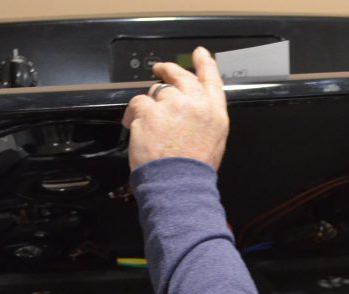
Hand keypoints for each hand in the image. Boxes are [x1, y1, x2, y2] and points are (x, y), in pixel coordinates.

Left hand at [122, 46, 228, 171]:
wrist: (178, 185)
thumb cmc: (194, 170)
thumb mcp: (213, 141)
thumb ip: (204, 118)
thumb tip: (192, 107)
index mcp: (214, 113)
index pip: (211, 80)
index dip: (205, 63)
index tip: (199, 54)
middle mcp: (195, 104)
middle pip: (179, 76)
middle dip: (168, 71)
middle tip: (159, 71)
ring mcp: (172, 106)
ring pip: (156, 92)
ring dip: (150, 104)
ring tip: (148, 123)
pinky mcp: (149, 111)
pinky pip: (137, 103)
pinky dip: (133, 115)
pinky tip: (136, 127)